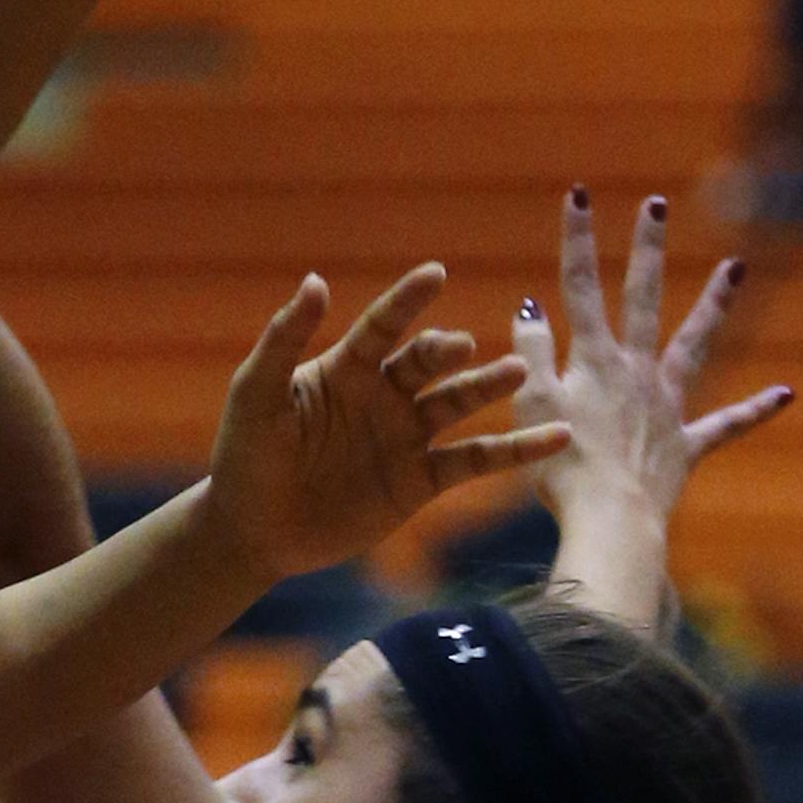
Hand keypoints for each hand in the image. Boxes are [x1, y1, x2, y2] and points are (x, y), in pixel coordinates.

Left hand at [204, 267, 568, 581]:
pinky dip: (516, 449)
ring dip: (487, 388)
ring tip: (518, 372)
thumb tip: (316, 281)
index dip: (407, 300)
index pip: (383, 325)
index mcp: (344, 369)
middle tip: (465, 348)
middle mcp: (382, 396)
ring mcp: (406, 437)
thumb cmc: (243, 455)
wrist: (251, 530)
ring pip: (458, 404)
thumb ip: (283, 340)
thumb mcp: (256, 394)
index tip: (435, 272)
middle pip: (426, 364)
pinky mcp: (421, 481)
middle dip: (448, 352)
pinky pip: (475, 461)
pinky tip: (559, 434)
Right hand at [512, 189, 791, 526]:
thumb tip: (529, 306)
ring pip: (694, 344)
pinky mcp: (685, 445)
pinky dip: (755, 409)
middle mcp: (634, 372)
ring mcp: (665, 405)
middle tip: (656, 206)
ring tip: (736, 267)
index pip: (579, 286)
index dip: (576, 239)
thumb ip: (532, 352)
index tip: (578, 195)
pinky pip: (727, 424)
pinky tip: (786, 392)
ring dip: (714, 304)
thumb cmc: (560, 464)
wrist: (610, 517)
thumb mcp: (531, 403)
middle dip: (646, 250)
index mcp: (592, 360)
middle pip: (642, 298)